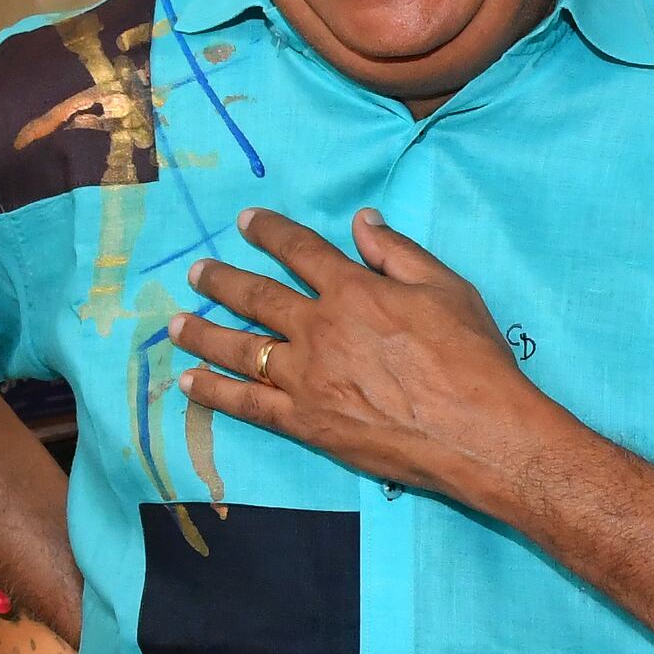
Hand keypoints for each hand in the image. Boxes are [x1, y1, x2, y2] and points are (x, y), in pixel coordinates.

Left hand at [176, 208, 564, 502]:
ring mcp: (306, 378)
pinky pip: (247, 404)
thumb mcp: (447, 289)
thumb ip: (398, 253)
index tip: (246, 222)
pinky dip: (214, 392)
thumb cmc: (473, 359)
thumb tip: (362, 221)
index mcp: (354, 290)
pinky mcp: (305, 422)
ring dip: (202, 332)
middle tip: (197, 273)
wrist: (477, 432)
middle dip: (221, 281)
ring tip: (175, 323)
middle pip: (256, 297)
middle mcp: (319, 328)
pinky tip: (189, 382)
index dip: (271, 232)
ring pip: (239, 348)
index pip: (300, 251)